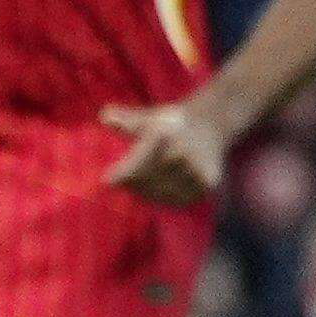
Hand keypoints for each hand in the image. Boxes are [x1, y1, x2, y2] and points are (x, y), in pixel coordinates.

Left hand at [98, 94, 239, 208]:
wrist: (211, 123)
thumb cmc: (170, 123)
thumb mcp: (147, 117)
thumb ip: (126, 119)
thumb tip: (104, 117)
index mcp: (163, 134)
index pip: (138, 162)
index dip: (122, 174)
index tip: (106, 181)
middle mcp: (181, 151)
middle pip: (147, 179)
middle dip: (131, 183)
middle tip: (119, 183)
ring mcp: (196, 169)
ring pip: (161, 192)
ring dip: (146, 192)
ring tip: (138, 186)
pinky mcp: (207, 183)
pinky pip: (179, 199)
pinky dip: (166, 198)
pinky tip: (158, 192)